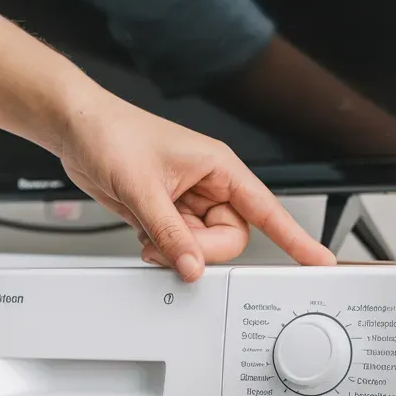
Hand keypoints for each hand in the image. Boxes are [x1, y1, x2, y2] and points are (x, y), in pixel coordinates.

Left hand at [59, 93, 336, 279]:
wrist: (77, 128)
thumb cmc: (112, 133)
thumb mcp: (143, 188)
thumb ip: (170, 233)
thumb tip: (192, 267)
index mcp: (220, 167)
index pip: (268, 210)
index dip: (295, 238)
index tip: (318, 260)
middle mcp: (209, 186)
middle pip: (230, 238)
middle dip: (202, 250)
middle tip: (172, 246)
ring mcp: (188, 202)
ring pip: (203, 246)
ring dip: (178, 251)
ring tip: (148, 236)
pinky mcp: (166, 213)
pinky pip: (180, 245)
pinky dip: (163, 249)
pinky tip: (143, 234)